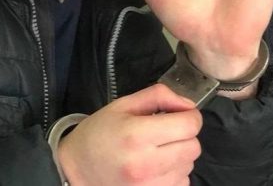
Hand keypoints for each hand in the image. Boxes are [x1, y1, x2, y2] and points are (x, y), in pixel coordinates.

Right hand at [58, 84, 201, 185]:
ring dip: (179, 155)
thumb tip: (188, 104)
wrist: (78, 168)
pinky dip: (174, 173)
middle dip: (184, 135)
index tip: (179, 114)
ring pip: (189, 166)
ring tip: (156, 150)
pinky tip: (155, 167)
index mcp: (137, 134)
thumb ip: (158, 96)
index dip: (189, 115)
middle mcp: (147, 163)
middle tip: (164, 131)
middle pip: (193, 147)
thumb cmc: (100, 132)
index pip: (189, 125)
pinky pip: (182, 183)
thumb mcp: (123, 104)